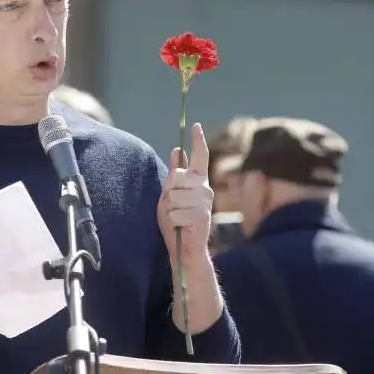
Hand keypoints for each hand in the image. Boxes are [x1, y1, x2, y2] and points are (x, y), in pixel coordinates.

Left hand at [157, 122, 213, 267]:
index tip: (196, 126)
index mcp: (197, 181)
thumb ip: (175, 175)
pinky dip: (173, 220)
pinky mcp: (202, 215)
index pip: (199, 157)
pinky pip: (175, 211)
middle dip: (168, 192)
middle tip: (173, 207)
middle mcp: (205, 188)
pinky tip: (181, 226)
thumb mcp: (170, 194)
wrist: (184, 247)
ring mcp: (205, 201)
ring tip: (177, 217)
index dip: (198, 141)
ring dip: (169, 208)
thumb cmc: (176, 220)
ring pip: (174, 195)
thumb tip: (176, 150)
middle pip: (176, 176)